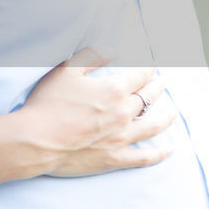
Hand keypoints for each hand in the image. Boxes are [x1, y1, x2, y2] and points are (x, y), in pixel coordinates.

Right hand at [0, 48, 176, 186]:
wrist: (36, 141)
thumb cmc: (47, 104)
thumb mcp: (65, 71)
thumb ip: (90, 57)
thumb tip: (110, 50)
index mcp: (113, 90)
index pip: (140, 76)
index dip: (148, 69)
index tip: (152, 67)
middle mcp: (123, 113)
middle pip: (149, 98)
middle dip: (158, 88)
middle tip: (162, 84)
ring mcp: (121, 138)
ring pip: (153, 126)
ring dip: (166, 117)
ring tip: (173, 112)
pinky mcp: (115, 158)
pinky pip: (144, 157)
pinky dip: (160, 153)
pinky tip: (170, 149)